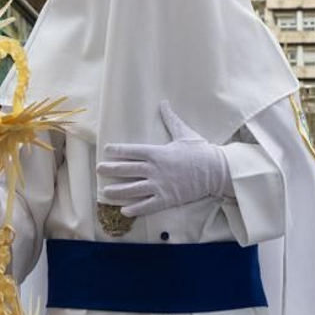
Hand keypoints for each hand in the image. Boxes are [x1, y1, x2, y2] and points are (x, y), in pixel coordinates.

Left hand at [97, 102, 232, 217]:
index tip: (106, 150)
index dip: (117, 150)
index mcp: (157, 152)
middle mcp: (154, 169)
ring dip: (117, 191)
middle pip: (127, 169)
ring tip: (105, 192)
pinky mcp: (167, 199)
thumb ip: (170, 119)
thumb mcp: (184, 132)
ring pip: (133, 189)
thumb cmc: (200, 151)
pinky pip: (147, 205)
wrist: (216, 171)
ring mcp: (160, 185)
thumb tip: (164, 103)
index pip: (131, 150)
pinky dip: (135, 209)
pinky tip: (124, 211)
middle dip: (110, 169)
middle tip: (98, 170)